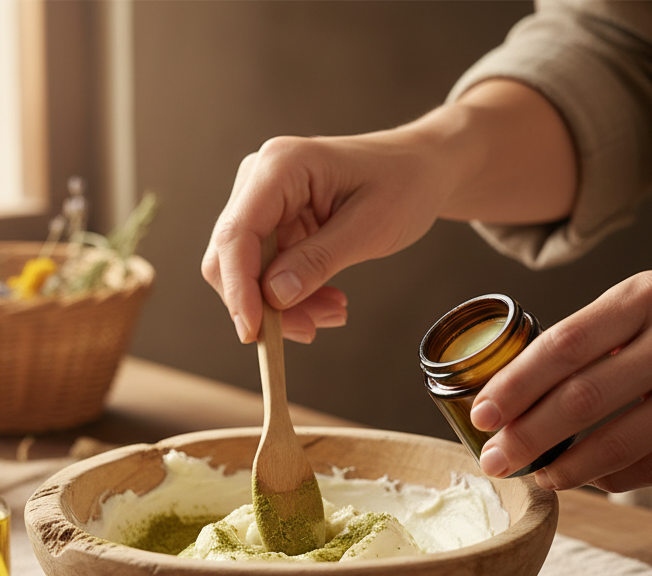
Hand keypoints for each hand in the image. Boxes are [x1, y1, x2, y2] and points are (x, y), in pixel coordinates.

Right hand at [200, 129, 445, 343]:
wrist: (420, 168)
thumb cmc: (403, 183)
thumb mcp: (371, 227)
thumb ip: (319, 260)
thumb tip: (274, 297)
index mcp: (280, 166)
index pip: (236, 234)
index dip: (238, 287)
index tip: (254, 332)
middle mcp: (259, 180)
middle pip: (231, 258)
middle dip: (264, 304)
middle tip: (312, 329)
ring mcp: (262, 203)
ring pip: (247, 273)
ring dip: (282, 306)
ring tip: (333, 312)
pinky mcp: (272, 224)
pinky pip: (265, 273)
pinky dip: (291, 297)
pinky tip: (325, 301)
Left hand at [470, 264, 651, 491]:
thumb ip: (603, 334)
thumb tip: (527, 384)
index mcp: (649, 297)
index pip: (562, 345)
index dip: (514, 386)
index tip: (481, 414)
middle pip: (581, 400)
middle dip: (525, 437)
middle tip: (494, 460)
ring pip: (617, 444)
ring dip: (565, 469)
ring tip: (537, 476)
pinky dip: (614, 477)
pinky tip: (590, 478)